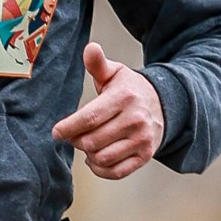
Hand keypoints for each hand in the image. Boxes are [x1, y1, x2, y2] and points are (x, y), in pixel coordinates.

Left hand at [53, 43, 164, 180]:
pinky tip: (96, 159)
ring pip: (102, 158)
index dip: (69, 128)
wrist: (163, 105)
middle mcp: (135, 120)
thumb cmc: (130, 89)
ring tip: (87, 145)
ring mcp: (142, 140)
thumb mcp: (115, 73)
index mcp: (124, 98)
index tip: (57, 132)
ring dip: (88, 155)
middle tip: (74, 136)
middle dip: (76, 140)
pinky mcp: (146, 156)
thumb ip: (98, 64)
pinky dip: (101, 169)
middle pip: (92, 141)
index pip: (90, 118)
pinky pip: (116, 172)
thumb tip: (90, 48)